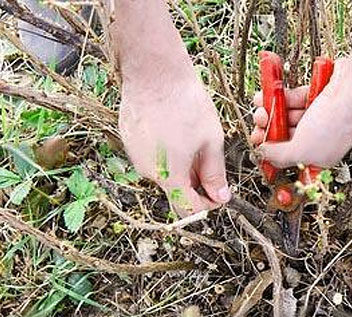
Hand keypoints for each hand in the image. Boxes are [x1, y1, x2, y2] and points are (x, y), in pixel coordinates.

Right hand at [118, 63, 229, 216]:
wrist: (155, 72)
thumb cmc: (186, 104)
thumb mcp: (211, 142)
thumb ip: (215, 174)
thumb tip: (221, 197)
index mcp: (170, 176)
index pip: (188, 210)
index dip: (207, 207)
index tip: (219, 194)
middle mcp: (148, 172)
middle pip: (175, 193)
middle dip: (196, 186)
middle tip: (212, 165)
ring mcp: (136, 157)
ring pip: (164, 175)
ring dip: (182, 170)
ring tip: (196, 144)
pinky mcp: (130, 142)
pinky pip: (153, 159)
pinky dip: (168, 155)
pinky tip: (179, 134)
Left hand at [250, 59, 351, 168]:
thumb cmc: (335, 124)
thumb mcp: (301, 150)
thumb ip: (279, 156)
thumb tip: (263, 155)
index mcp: (320, 158)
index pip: (291, 160)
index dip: (273, 154)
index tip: (259, 146)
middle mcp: (320, 139)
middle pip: (287, 137)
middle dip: (269, 130)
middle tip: (259, 124)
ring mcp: (319, 117)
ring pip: (288, 116)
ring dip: (271, 111)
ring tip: (261, 106)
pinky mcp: (318, 97)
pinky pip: (294, 99)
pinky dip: (280, 97)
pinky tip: (268, 94)